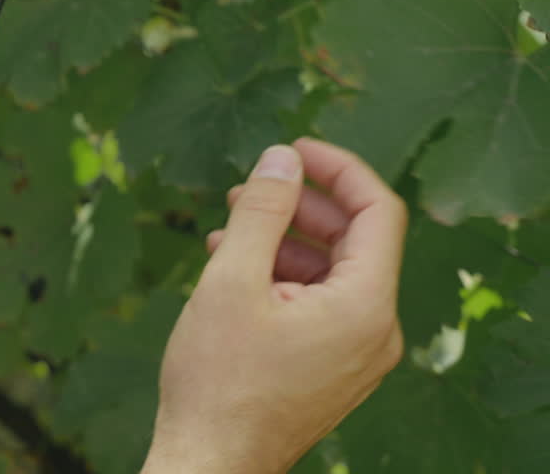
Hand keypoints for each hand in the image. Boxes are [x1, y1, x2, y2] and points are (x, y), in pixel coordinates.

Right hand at [141, 138, 406, 473]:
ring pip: (333, 274)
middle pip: (355, 241)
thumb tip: (281, 157)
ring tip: (228, 226)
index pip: (378, 212)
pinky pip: (321, 305)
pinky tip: (235, 268)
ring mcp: (357, 354)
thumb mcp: (232, 279)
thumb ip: (262, 211)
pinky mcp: (333, 369)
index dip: (338, 168)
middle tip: (249, 186)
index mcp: (365, 307)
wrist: (211, 463)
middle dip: (302, 205)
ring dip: (285, 242)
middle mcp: (376, 331)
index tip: (292, 149)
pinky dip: (283, 278)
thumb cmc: (217, 380)